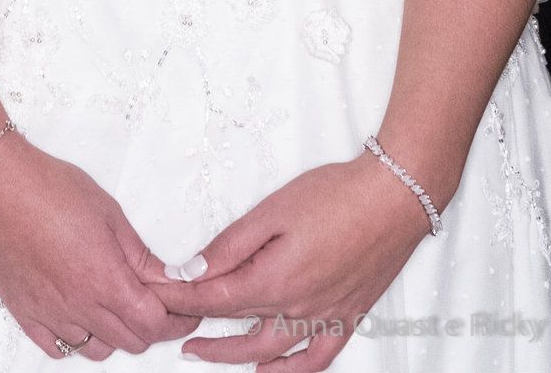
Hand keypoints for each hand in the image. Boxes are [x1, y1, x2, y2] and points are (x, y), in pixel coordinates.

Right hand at [0, 133, 205, 359]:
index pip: (154, 323)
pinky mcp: (25, 314)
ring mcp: (51, 315)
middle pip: (131, 342)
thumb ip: (139, 254)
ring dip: (116, 336)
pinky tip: (81, 320)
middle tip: (157, 306)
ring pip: (97, 351)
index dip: (176, 320)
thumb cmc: (50, 190)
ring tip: (119, 309)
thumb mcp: (109, 214)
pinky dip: (76, 342)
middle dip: (152, 327)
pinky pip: (58, 349)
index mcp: (106, 281)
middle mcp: (80, 307)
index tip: (184, 311)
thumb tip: (165, 276)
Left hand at [143, 153, 438, 367]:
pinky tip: (270, 370)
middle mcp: (297, 308)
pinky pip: (315, 358)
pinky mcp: (347, 315)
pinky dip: (290, 372)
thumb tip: (192, 269)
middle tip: (169, 326)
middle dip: (198, 327)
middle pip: (236, 327)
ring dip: (232, 356)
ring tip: (204, 353)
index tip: (156, 293)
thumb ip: (231, 244)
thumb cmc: (338, 195)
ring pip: (270, 352)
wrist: (394, 197)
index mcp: (273, 281)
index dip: (180, 297)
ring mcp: (324, 316)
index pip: (214, 300)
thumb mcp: (273, 209)